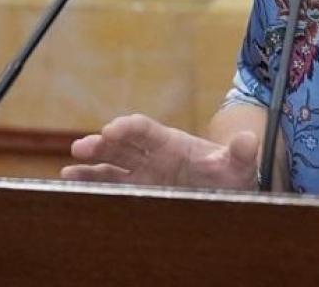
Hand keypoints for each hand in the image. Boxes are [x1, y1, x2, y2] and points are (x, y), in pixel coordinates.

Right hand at [61, 113, 259, 189]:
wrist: (227, 190)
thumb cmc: (231, 174)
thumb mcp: (238, 164)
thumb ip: (241, 152)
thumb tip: (249, 139)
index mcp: (172, 143)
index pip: (146, 130)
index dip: (129, 128)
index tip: (113, 129)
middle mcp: (153, 155)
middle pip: (123, 145)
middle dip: (102, 144)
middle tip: (82, 146)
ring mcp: (143, 173)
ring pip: (112, 165)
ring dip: (91, 166)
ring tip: (69, 171)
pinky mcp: (140, 190)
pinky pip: (113, 185)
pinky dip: (93, 184)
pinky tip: (74, 185)